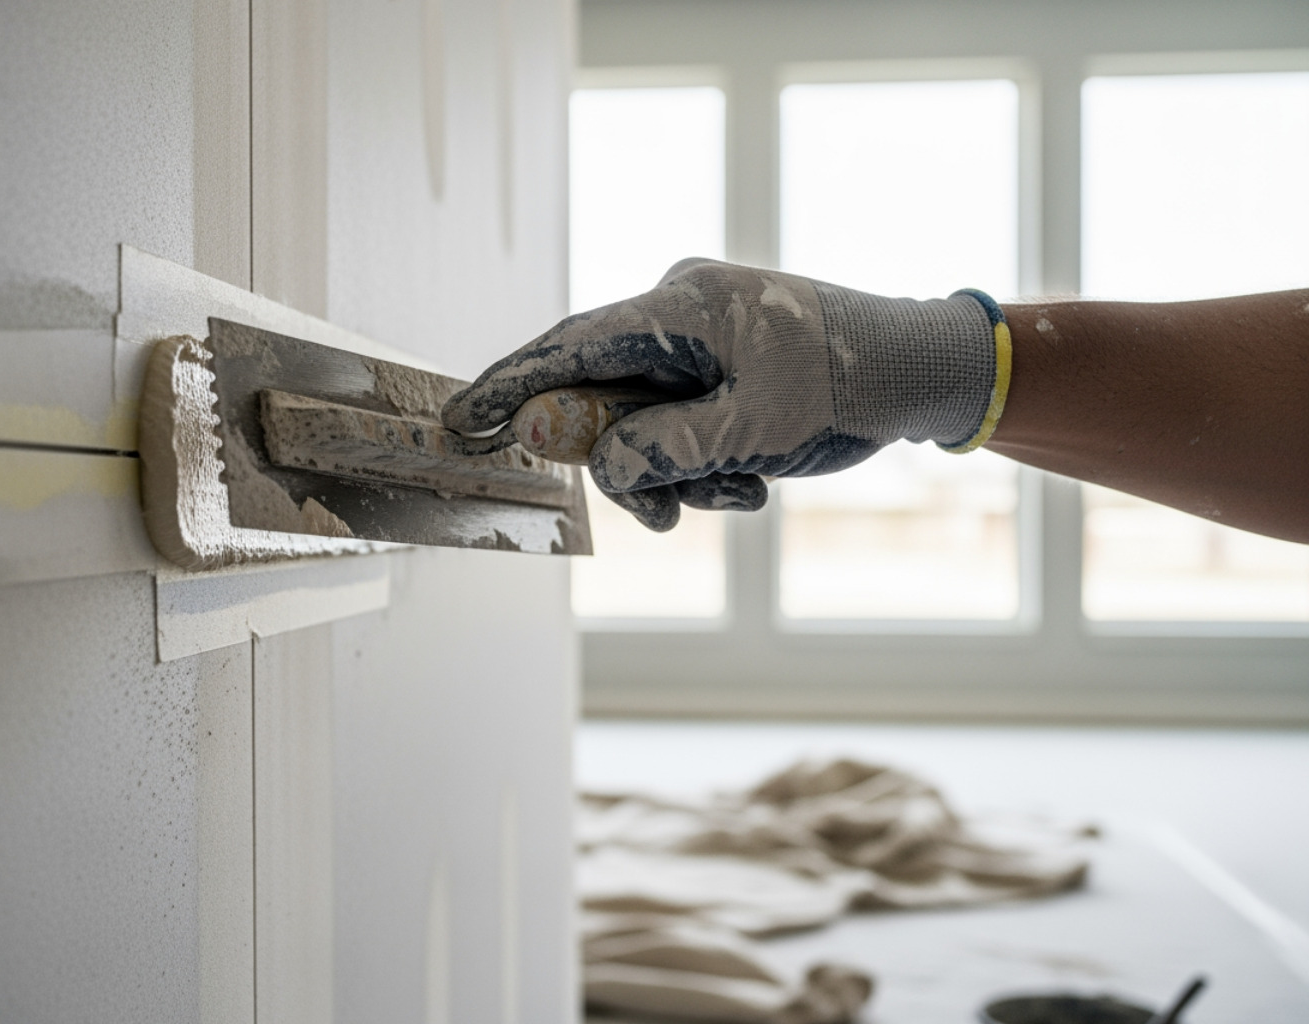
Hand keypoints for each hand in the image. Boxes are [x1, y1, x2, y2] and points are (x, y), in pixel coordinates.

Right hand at [442, 259, 1006, 530]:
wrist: (923, 369)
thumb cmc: (846, 387)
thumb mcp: (751, 433)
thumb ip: (663, 448)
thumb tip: (601, 464)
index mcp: (682, 307)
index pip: (571, 344)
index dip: (513, 385)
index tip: (465, 420)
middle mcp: (683, 311)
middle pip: (608, 393)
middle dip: (632, 463)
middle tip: (665, 516)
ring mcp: (704, 335)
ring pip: (648, 414)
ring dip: (679, 469)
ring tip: (736, 497)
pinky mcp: (726, 358)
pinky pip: (684, 412)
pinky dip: (705, 456)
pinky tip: (752, 481)